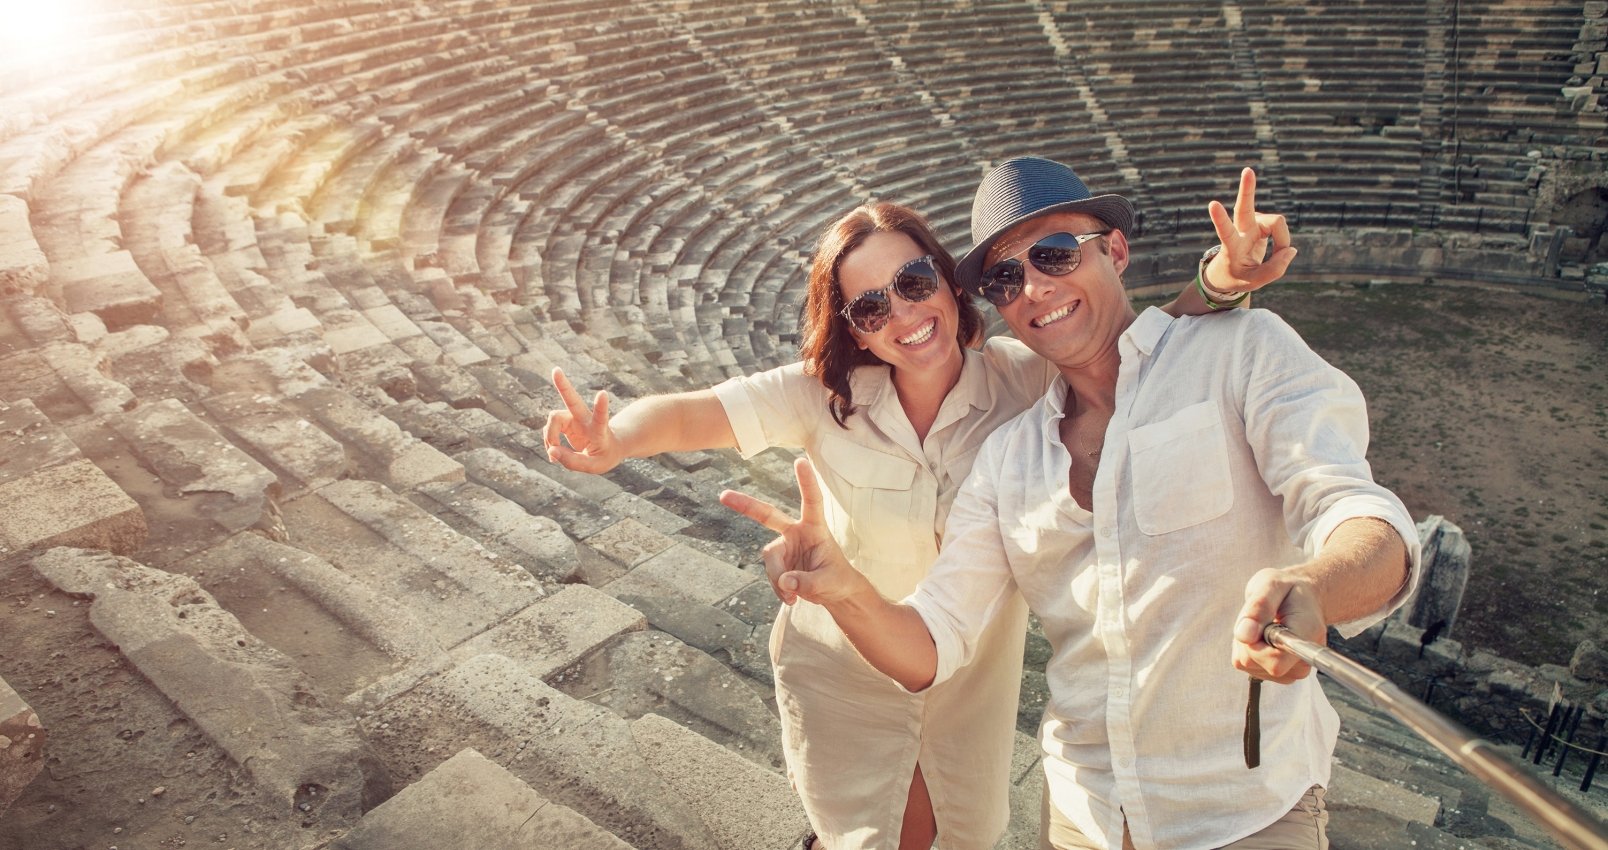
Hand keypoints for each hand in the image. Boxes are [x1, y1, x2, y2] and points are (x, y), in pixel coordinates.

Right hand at [543, 368, 623, 472]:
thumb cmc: (605, 455)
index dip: (601, 406)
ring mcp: (573, 418)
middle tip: (555, 369)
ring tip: (554, 455)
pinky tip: (555, 452)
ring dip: (549, 438)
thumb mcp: (594, 466)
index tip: (603, 393)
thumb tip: (551, 451)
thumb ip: (572, 461)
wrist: (608, 446)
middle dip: (563, 385)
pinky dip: (548, 443)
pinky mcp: (564, 421)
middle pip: (572, 400)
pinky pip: (548, 429)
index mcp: (600, 429)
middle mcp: (585, 419)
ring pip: (553, 419)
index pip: (601, 417)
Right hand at [720, 458, 873, 606]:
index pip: (812, 501)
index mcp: (815, 527)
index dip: (806, 482)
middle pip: (768, 515)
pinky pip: (770, 575)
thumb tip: (785, 581)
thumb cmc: (837, 580)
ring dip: (777, 580)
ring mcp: (784, 546)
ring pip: (769, 560)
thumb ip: (807, 582)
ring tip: (794, 597)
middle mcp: (796, 532)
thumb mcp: (829, 583)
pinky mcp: (778, 561)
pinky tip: (790, 598)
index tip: (800, 460)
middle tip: (724, 495)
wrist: (834, 593)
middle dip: (746, 505)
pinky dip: (778, 589)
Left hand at [1205, 167, 1296, 294]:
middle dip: (1247, 188)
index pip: (1224, 231)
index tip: (1212, 204)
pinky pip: (1281, 227)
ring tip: (1278, 255)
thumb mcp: (1254, 282)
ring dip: (1282, 240)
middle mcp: (1240, 230)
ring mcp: (1251, 222)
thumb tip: (1291, 249)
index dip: (1220, 218)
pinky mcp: (1260, 220)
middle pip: (1244, 206)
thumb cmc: (1237, 276)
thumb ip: (1275, 269)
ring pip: (1277, 222)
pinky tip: (1277, 248)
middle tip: (1248, 170)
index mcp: (1231, 246)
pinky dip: (1283, 241)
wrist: (1228, 271)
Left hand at [1232, 567, 1324, 683]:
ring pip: (1247, 662)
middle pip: (1254, 661)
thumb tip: (1243, 636)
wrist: (1302, 598)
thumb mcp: (1272, 585)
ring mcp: (1290, 671)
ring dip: (1246, 640)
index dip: (1257, 647)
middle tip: (1263, 616)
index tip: (1261, 625)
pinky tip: (1262, 633)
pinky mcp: (1277, 674)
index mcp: (1307, 635)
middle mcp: (1303, 660)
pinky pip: (1245, 663)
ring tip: (1265, 622)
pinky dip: (1246, 646)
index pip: (1276, 662)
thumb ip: (1259, 608)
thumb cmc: (1287, 588)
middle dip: (1248, 636)